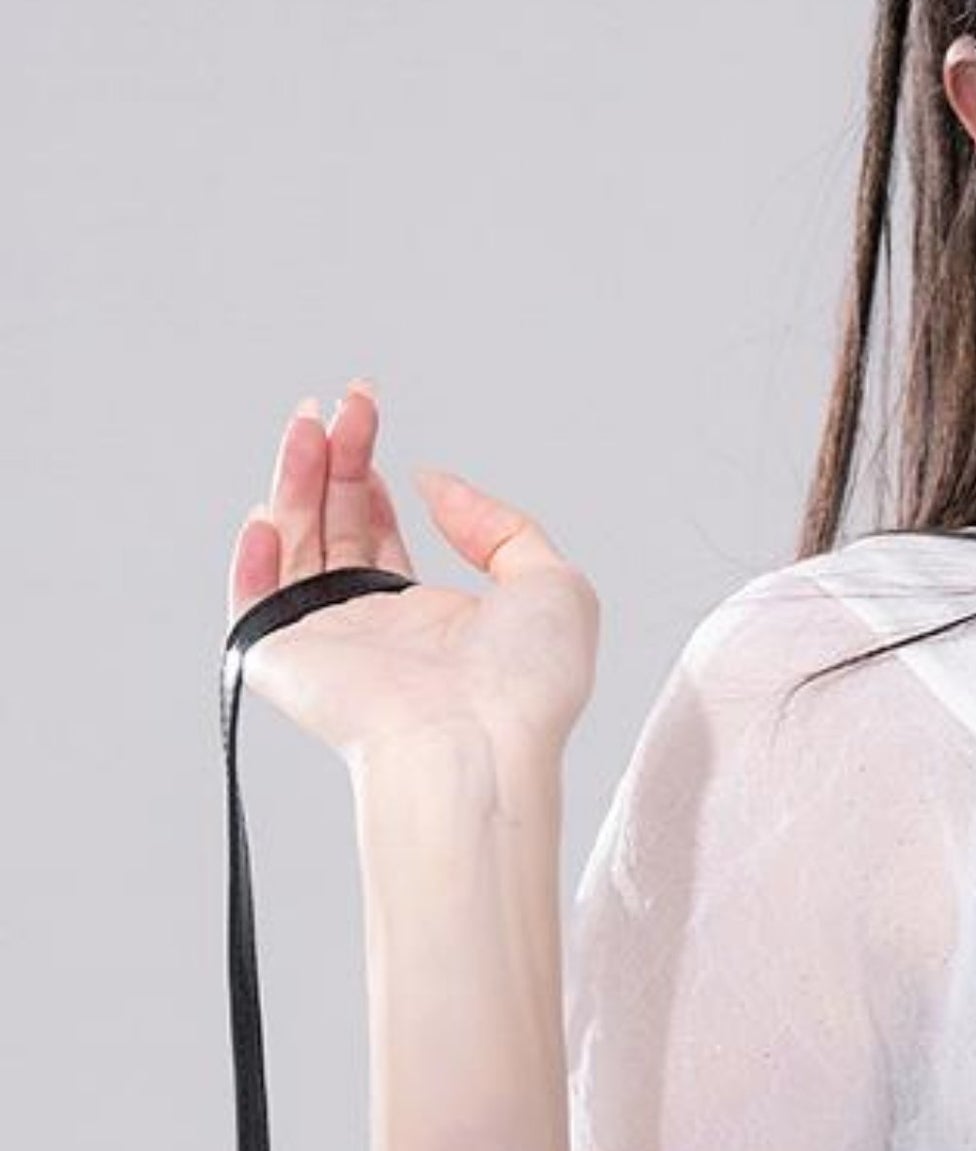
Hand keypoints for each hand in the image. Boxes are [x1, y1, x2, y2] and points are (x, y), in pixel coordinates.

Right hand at [225, 382, 599, 765]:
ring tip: (310, 426)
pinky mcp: (281, 659)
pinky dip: (250, 556)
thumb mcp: (551, 582)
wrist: (479, 745)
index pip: (376, 533)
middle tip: (343, 406)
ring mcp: (322, 641)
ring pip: (291, 544)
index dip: (368, 475)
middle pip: (332, 526)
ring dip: (294, 480)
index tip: (368, 419)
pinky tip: (268, 513)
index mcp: (426, 618)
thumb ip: (498, 524)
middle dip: (335, 460)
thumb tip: (434, 483)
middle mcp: (369, 627)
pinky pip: (250, 600)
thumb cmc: (525, 686)